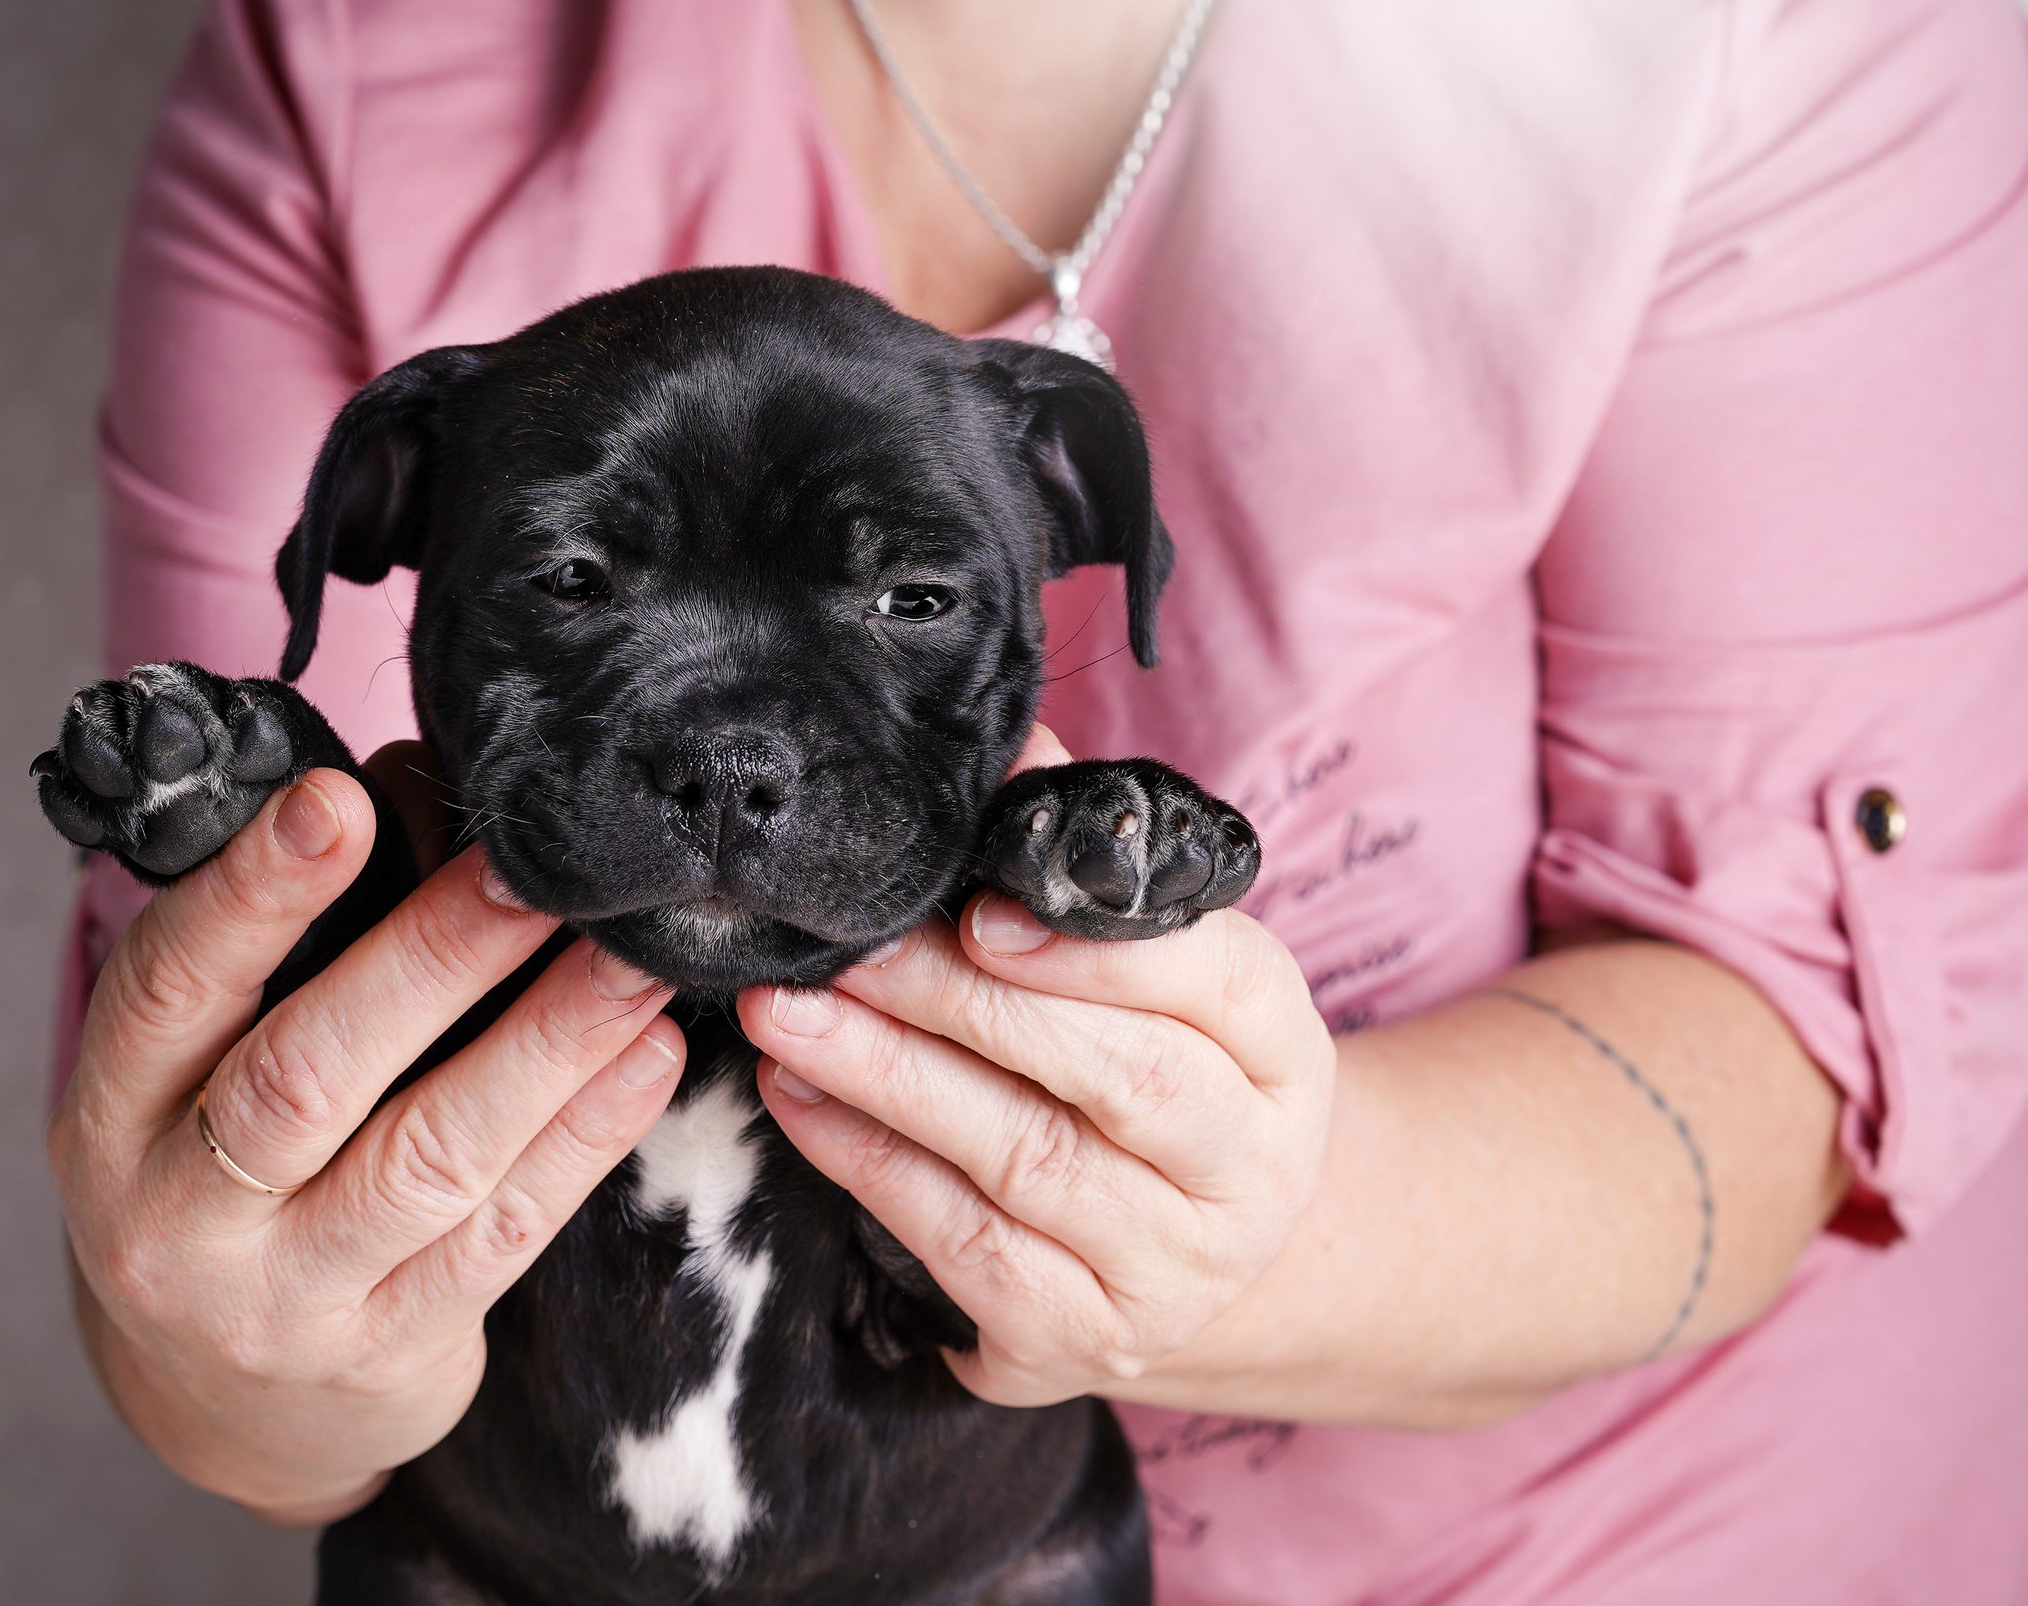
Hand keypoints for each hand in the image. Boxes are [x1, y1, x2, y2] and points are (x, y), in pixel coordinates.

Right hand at [50, 756, 684, 1521]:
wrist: (228, 1399)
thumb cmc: (222, 1177)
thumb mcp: (193, 1074)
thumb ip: (273, 956)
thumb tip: (408, 788)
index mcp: (110, 1117)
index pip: (166, 988)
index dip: (250, 894)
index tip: (339, 801)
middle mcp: (178, 1216)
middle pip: (307, 1074)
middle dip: (434, 956)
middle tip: (535, 869)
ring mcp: (285, 1299)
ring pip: (429, 1157)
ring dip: (546, 1042)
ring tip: (630, 956)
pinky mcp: (392, 1350)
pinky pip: (505, 1230)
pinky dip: (584, 1135)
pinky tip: (646, 1055)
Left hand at [739, 728, 1333, 1407]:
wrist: (1194, 1252)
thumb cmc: (1156, 1071)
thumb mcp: (1160, 974)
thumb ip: (1083, 867)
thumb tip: (1012, 739)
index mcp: (1287, 1052)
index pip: (1216, 982)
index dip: (1093, 951)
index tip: (978, 911)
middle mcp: (1249, 1168)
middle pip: (1113, 1073)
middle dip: (954, 1002)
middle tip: (842, 951)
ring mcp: (1172, 1266)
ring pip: (1024, 1160)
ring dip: (887, 1079)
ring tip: (789, 1016)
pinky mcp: (1083, 1338)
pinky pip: (963, 1245)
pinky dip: (869, 1166)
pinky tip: (801, 1103)